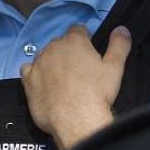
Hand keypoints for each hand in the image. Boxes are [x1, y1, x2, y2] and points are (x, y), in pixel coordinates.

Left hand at [21, 25, 131, 149]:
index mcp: (75, 41)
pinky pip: (28, 70)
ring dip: (51, 62)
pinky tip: (44, 83)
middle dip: (68, 52)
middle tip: (79, 70)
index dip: (85, 39)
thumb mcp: (115, 68)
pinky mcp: (28, 81)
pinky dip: (35, 73)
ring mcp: (38, 64)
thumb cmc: (97, 93)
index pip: (78, 29)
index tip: (89, 51)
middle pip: (60, 43)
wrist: (75, 120)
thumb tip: (122, 29)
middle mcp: (53, 48)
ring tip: (62, 79)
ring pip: (44, 56)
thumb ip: (119, 45)